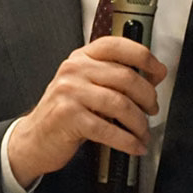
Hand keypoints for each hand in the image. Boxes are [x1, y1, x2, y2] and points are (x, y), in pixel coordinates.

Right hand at [6, 35, 166, 187]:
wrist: (34, 138)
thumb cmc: (64, 112)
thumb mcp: (85, 86)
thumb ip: (113, 77)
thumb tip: (152, 77)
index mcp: (81, 57)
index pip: (117, 46)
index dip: (144, 57)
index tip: (158, 72)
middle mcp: (74, 70)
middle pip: (126, 77)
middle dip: (147, 97)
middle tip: (152, 110)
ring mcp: (69, 92)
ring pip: (120, 104)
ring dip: (139, 123)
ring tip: (142, 133)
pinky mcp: (68, 117)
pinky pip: (108, 129)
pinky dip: (127, 141)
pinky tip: (133, 146)